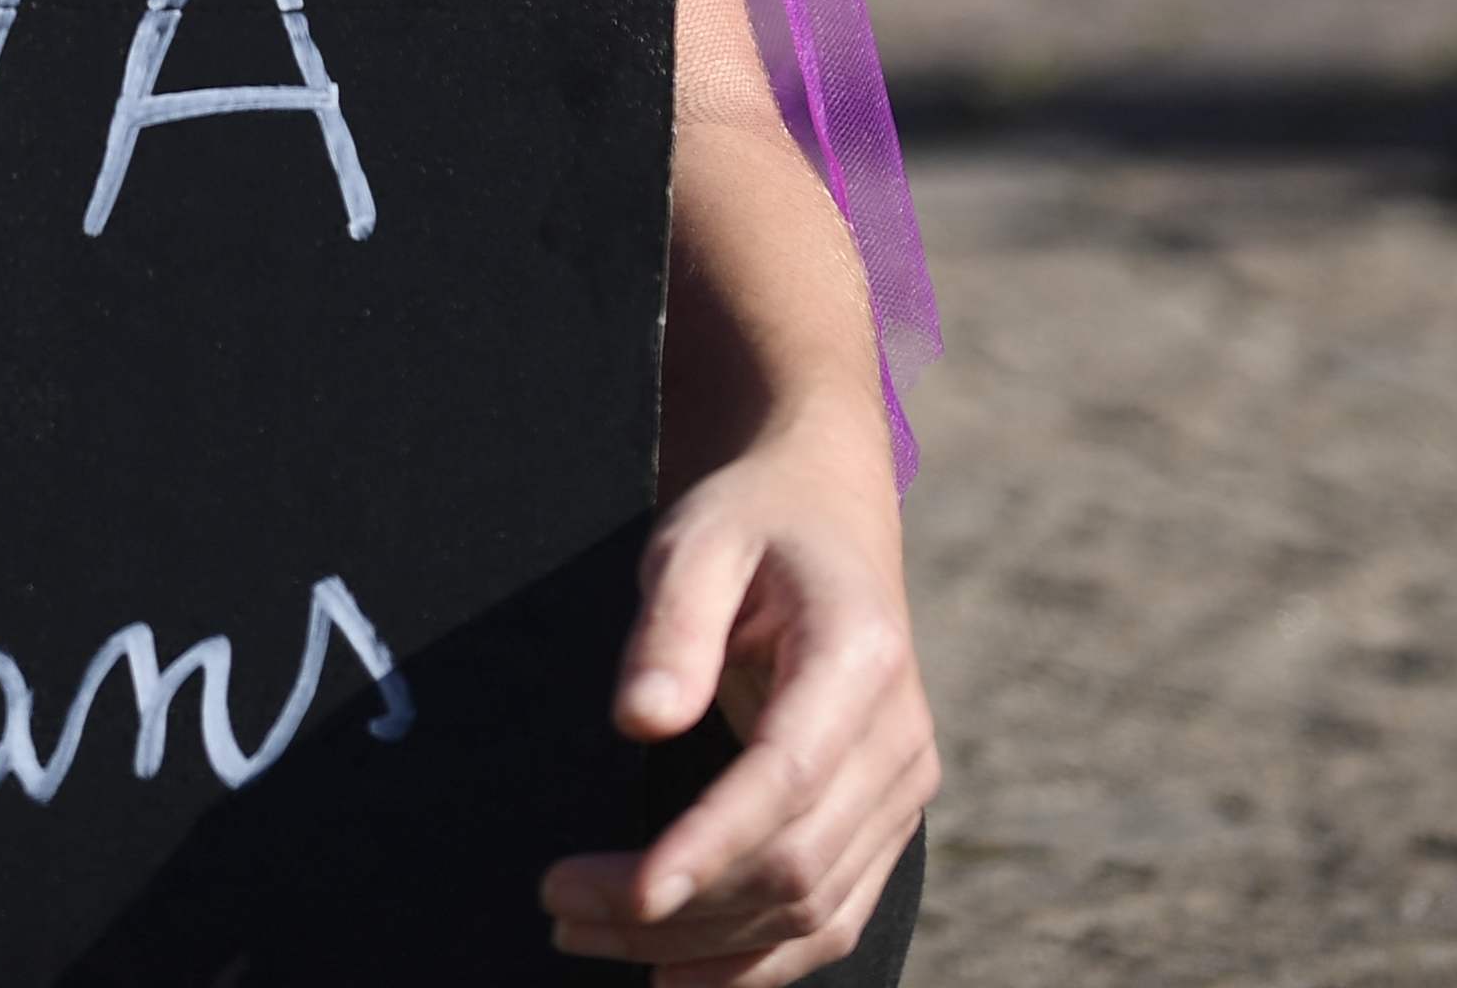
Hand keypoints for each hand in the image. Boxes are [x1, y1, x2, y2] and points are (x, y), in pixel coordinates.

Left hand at [541, 435, 934, 978]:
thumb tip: (638, 720)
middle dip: (678, 904)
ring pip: (812, 908)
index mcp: (860, 657)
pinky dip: (757, 959)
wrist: (825, 515)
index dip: (711, 847)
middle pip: (796, 863)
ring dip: (701, 943)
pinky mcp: (883, 821)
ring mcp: (901, 788)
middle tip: (556, 905)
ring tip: (583, 934)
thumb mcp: (695, 539)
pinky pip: (831, 915)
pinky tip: (673, 973)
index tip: (630, 891)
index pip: (787, 780)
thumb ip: (671, 627)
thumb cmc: (750, 522)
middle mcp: (899, 737)